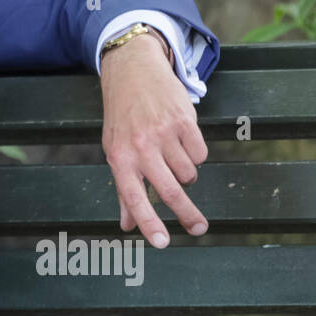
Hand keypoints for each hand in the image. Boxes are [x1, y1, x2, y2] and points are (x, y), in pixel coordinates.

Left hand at [99, 31, 208, 247]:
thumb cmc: (122, 117)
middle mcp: (141, 147)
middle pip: (170, 191)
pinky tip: (182, 140)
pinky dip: (195, 154)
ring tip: (172, 157)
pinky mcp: (185, 121)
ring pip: (189, 174)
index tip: (163, 243)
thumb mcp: (115, 150)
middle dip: (188, 215)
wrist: (133, 71)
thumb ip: (124, 190)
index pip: (134, 198)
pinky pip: (201, 154)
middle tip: (200, 229)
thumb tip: (127, 226)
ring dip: (186, 175)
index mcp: (120, 157)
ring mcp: (164, 133)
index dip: (149, 223)